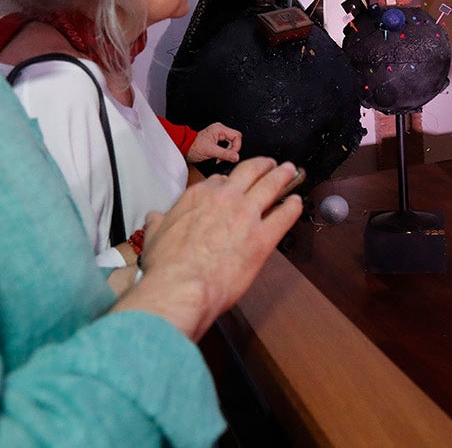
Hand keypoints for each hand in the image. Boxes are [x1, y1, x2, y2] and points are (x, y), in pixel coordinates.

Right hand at [110, 158, 301, 340]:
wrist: (182, 287)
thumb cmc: (166, 266)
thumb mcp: (154, 237)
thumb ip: (157, 223)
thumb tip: (153, 217)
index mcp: (199, 196)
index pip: (219, 180)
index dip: (230, 182)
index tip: (234, 185)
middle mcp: (225, 198)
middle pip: (250, 171)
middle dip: (264, 165)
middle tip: (273, 164)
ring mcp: (247, 215)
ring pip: (271, 185)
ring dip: (283, 176)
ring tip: (291, 171)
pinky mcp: (263, 238)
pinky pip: (284, 216)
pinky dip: (293, 207)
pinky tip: (297, 203)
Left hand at [187, 122, 241, 163]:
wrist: (184, 148)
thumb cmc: (193, 147)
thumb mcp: (211, 151)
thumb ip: (225, 154)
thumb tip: (236, 157)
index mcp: (220, 129)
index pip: (237, 136)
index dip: (236, 147)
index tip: (232, 155)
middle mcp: (220, 130)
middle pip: (235, 140)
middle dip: (231, 150)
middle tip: (224, 157)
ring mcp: (218, 135)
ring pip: (231, 144)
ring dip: (227, 153)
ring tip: (219, 158)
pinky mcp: (217, 141)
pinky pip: (226, 147)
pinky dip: (224, 153)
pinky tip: (218, 157)